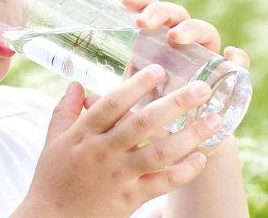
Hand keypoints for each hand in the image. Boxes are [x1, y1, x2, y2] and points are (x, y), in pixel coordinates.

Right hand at [16, 66, 219, 216]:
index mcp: (83, 134)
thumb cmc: (53, 177)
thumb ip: (65, 110)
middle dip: (174, 103)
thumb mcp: (53, 140)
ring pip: (159, 153)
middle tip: (201, 88)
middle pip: (142, 123)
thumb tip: (76, 84)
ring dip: (190, 135)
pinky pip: (163, 183)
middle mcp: (103, 152)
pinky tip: (201, 158)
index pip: (112, 104)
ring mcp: (118, 176)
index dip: (136, 85)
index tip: (159, 69)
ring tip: (214, 120)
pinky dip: (185, 171)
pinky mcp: (130, 198)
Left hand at [120, 0, 250, 154]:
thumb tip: (81, 97)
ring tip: (175, 36)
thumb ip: (108, 100)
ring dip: (191, 28)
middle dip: (160, 13)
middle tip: (142, 22)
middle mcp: (180, 44)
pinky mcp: (224, 77)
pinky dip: (237, 57)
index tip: (124, 1)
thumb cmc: (149, 115)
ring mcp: (204, 58)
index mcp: (154, 43)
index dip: (141, 2)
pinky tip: (230, 54)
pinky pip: (237, 62)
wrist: (179, 142)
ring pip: (204, 31)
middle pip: (175, 16)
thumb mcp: (126, 105)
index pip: (149, 12)